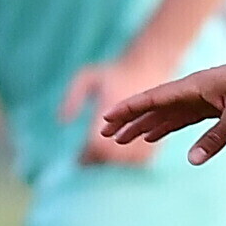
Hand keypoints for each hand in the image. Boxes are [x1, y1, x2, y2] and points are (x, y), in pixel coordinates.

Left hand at [60, 51, 178, 166]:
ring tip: (105, 160)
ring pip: (131, 158)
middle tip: (88, 162)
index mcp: (113, 105)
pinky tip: (124, 158)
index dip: (87, 155)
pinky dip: (134, 160)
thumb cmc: (114, 71)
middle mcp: (133, 117)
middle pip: (113, 154)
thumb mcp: (87, 77)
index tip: (78, 160)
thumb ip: (73, 97)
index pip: (97, 144)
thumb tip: (63, 120)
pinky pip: (147, 154)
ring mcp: (149, 124)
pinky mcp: (162, 130)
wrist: (149, 63)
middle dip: (100, 160)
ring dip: (117, 162)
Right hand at [99, 48, 225, 164]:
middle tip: (104, 135)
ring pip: (167, 114)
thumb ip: (217, 137)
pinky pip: (183, 118)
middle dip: (129, 121)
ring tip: (122, 139)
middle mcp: (195, 90)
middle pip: (155, 107)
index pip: (154, 99)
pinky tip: (154, 136)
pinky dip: (167, 127)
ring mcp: (203, 97)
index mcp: (196, 86)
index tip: (106, 118)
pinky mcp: (214, 104)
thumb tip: (192, 160)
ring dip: (145, 126)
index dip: (129, 109)